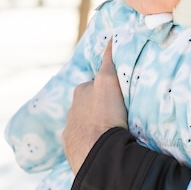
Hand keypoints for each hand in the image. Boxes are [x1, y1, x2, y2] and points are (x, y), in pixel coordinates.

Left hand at [62, 40, 127, 173]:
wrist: (99, 152)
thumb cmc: (105, 114)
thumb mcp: (109, 81)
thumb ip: (108, 60)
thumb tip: (111, 37)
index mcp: (80, 92)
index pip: (95, 84)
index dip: (108, 88)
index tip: (119, 95)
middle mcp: (71, 109)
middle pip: (88, 104)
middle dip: (99, 106)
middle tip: (117, 113)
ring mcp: (70, 130)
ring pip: (84, 123)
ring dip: (94, 124)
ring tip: (111, 131)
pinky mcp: (72, 148)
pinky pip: (82, 141)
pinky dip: (90, 140)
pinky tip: (102, 144)